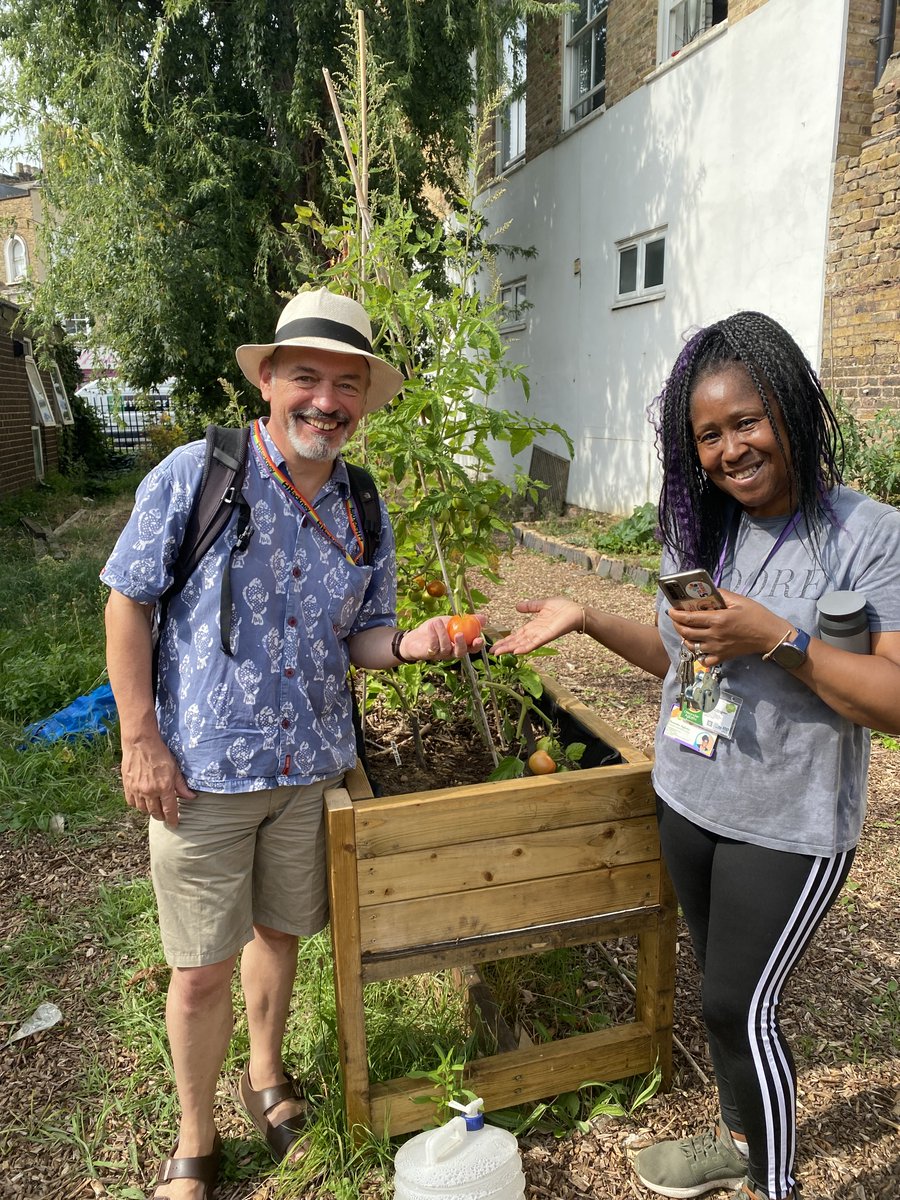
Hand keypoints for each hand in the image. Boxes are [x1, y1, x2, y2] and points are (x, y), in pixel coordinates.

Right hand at [120, 734, 195, 826]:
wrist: (140, 743)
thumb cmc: (160, 754)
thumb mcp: (175, 768)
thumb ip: (182, 785)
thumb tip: (191, 797)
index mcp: (164, 787)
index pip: (169, 810)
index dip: (172, 819)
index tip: (174, 824)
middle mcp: (150, 791)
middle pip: (155, 812)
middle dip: (161, 816)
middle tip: (165, 816)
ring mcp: (137, 790)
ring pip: (143, 809)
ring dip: (150, 810)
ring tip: (154, 806)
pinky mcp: (127, 786)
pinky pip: (132, 803)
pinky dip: (137, 805)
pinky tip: (142, 801)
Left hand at [400, 615, 484, 661]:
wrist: (416, 636)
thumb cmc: (436, 629)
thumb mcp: (452, 621)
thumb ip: (467, 620)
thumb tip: (484, 618)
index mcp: (460, 645)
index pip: (472, 648)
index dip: (477, 646)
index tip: (480, 638)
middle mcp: (452, 652)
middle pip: (460, 653)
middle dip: (461, 644)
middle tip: (459, 634)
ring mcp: (441, 654)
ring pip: (445, 647)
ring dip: (442, 633)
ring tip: (438, 622)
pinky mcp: (430, 653)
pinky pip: (434, 645)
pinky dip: (433, 634)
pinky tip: (432, 626)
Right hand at [490, 597, 582, 654]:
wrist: (577, 611)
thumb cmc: (564, 608)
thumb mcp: (543, 604)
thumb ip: (530, 606)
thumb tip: (517, 606)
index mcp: (533, 626)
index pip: (517, 635)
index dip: (506, 640)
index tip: (495, 644)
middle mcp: (535, 633)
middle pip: (517, 641)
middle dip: (504, 646)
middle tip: (491, 652)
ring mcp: (541, 636)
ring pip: (522, 644)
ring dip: (510, 649)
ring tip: (498, 653)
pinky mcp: (547, 636)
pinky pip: (534, 643)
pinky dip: (525, 648)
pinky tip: (516, 652)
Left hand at [667, 589, 792, 666]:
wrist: (770, 635)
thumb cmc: (757, 616)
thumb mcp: (739, 600)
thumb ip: (721, 595)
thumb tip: (707, 590)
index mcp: (717, 619)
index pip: (689, 618)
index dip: (676, 614)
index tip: (671, 610)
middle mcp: (714, 635)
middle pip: (686, 632)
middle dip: (677, 625)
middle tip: (676, 619)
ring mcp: (717, 648)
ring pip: (692, 646)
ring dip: (685, 638)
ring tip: (686, 630)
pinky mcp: (723, 657)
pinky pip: (704, 660)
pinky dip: (698, 654)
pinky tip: (700, 646)